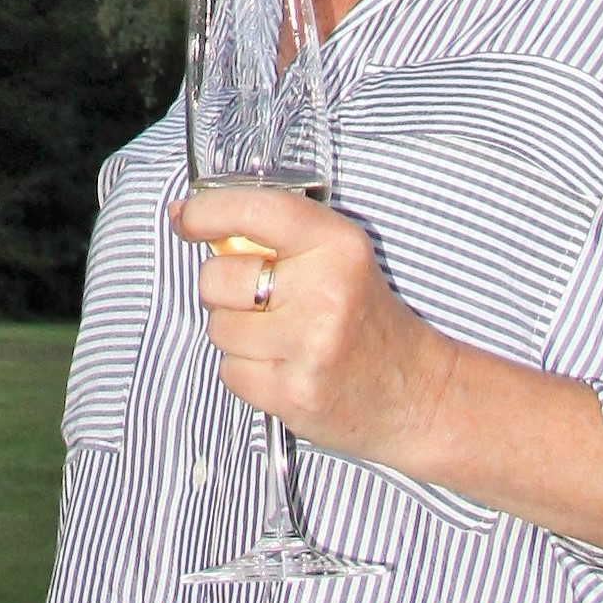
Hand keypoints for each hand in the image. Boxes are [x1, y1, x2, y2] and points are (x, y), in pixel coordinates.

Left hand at [168, 182, 454, 476]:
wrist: (416, 393)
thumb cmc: (366, 320)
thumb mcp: (337, 258)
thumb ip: (274, 236)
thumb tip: (188, 215)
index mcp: (337, 245)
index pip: (251, 210)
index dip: (205, 211)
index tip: (186, 217)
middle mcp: (325, 290)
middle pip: (217, 278)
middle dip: (224, 290)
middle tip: (262, 302)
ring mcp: (310, 345)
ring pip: (219, 329)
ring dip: (238, 336)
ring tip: (282, 339)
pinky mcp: (295, 393)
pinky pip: (230, 372)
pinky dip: (246, 373)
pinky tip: (284, 368)